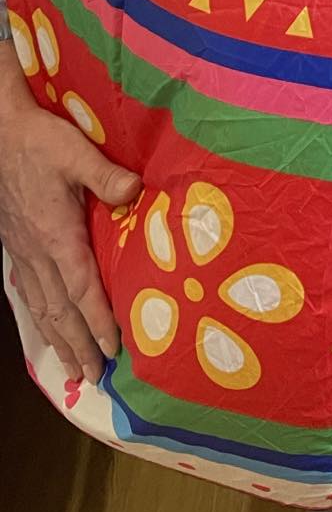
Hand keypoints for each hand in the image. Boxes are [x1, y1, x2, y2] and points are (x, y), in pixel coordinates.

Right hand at [0, 75, 138, 383]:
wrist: (1, 136)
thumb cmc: (41, 142)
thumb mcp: (76, 152)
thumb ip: (106, 176)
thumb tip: (137, 191)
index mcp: (57, 236)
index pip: (82, 289)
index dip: (98, 322)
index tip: (114, 350)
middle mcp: (38, 253)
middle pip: (60, 310)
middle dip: (78, 345)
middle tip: (94, 376)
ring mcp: (24, 253)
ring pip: (41, 307)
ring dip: (58, 339)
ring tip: (73, 367)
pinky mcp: (16, 247)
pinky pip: (28, 294)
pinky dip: (40, 318)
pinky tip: (46, 326)